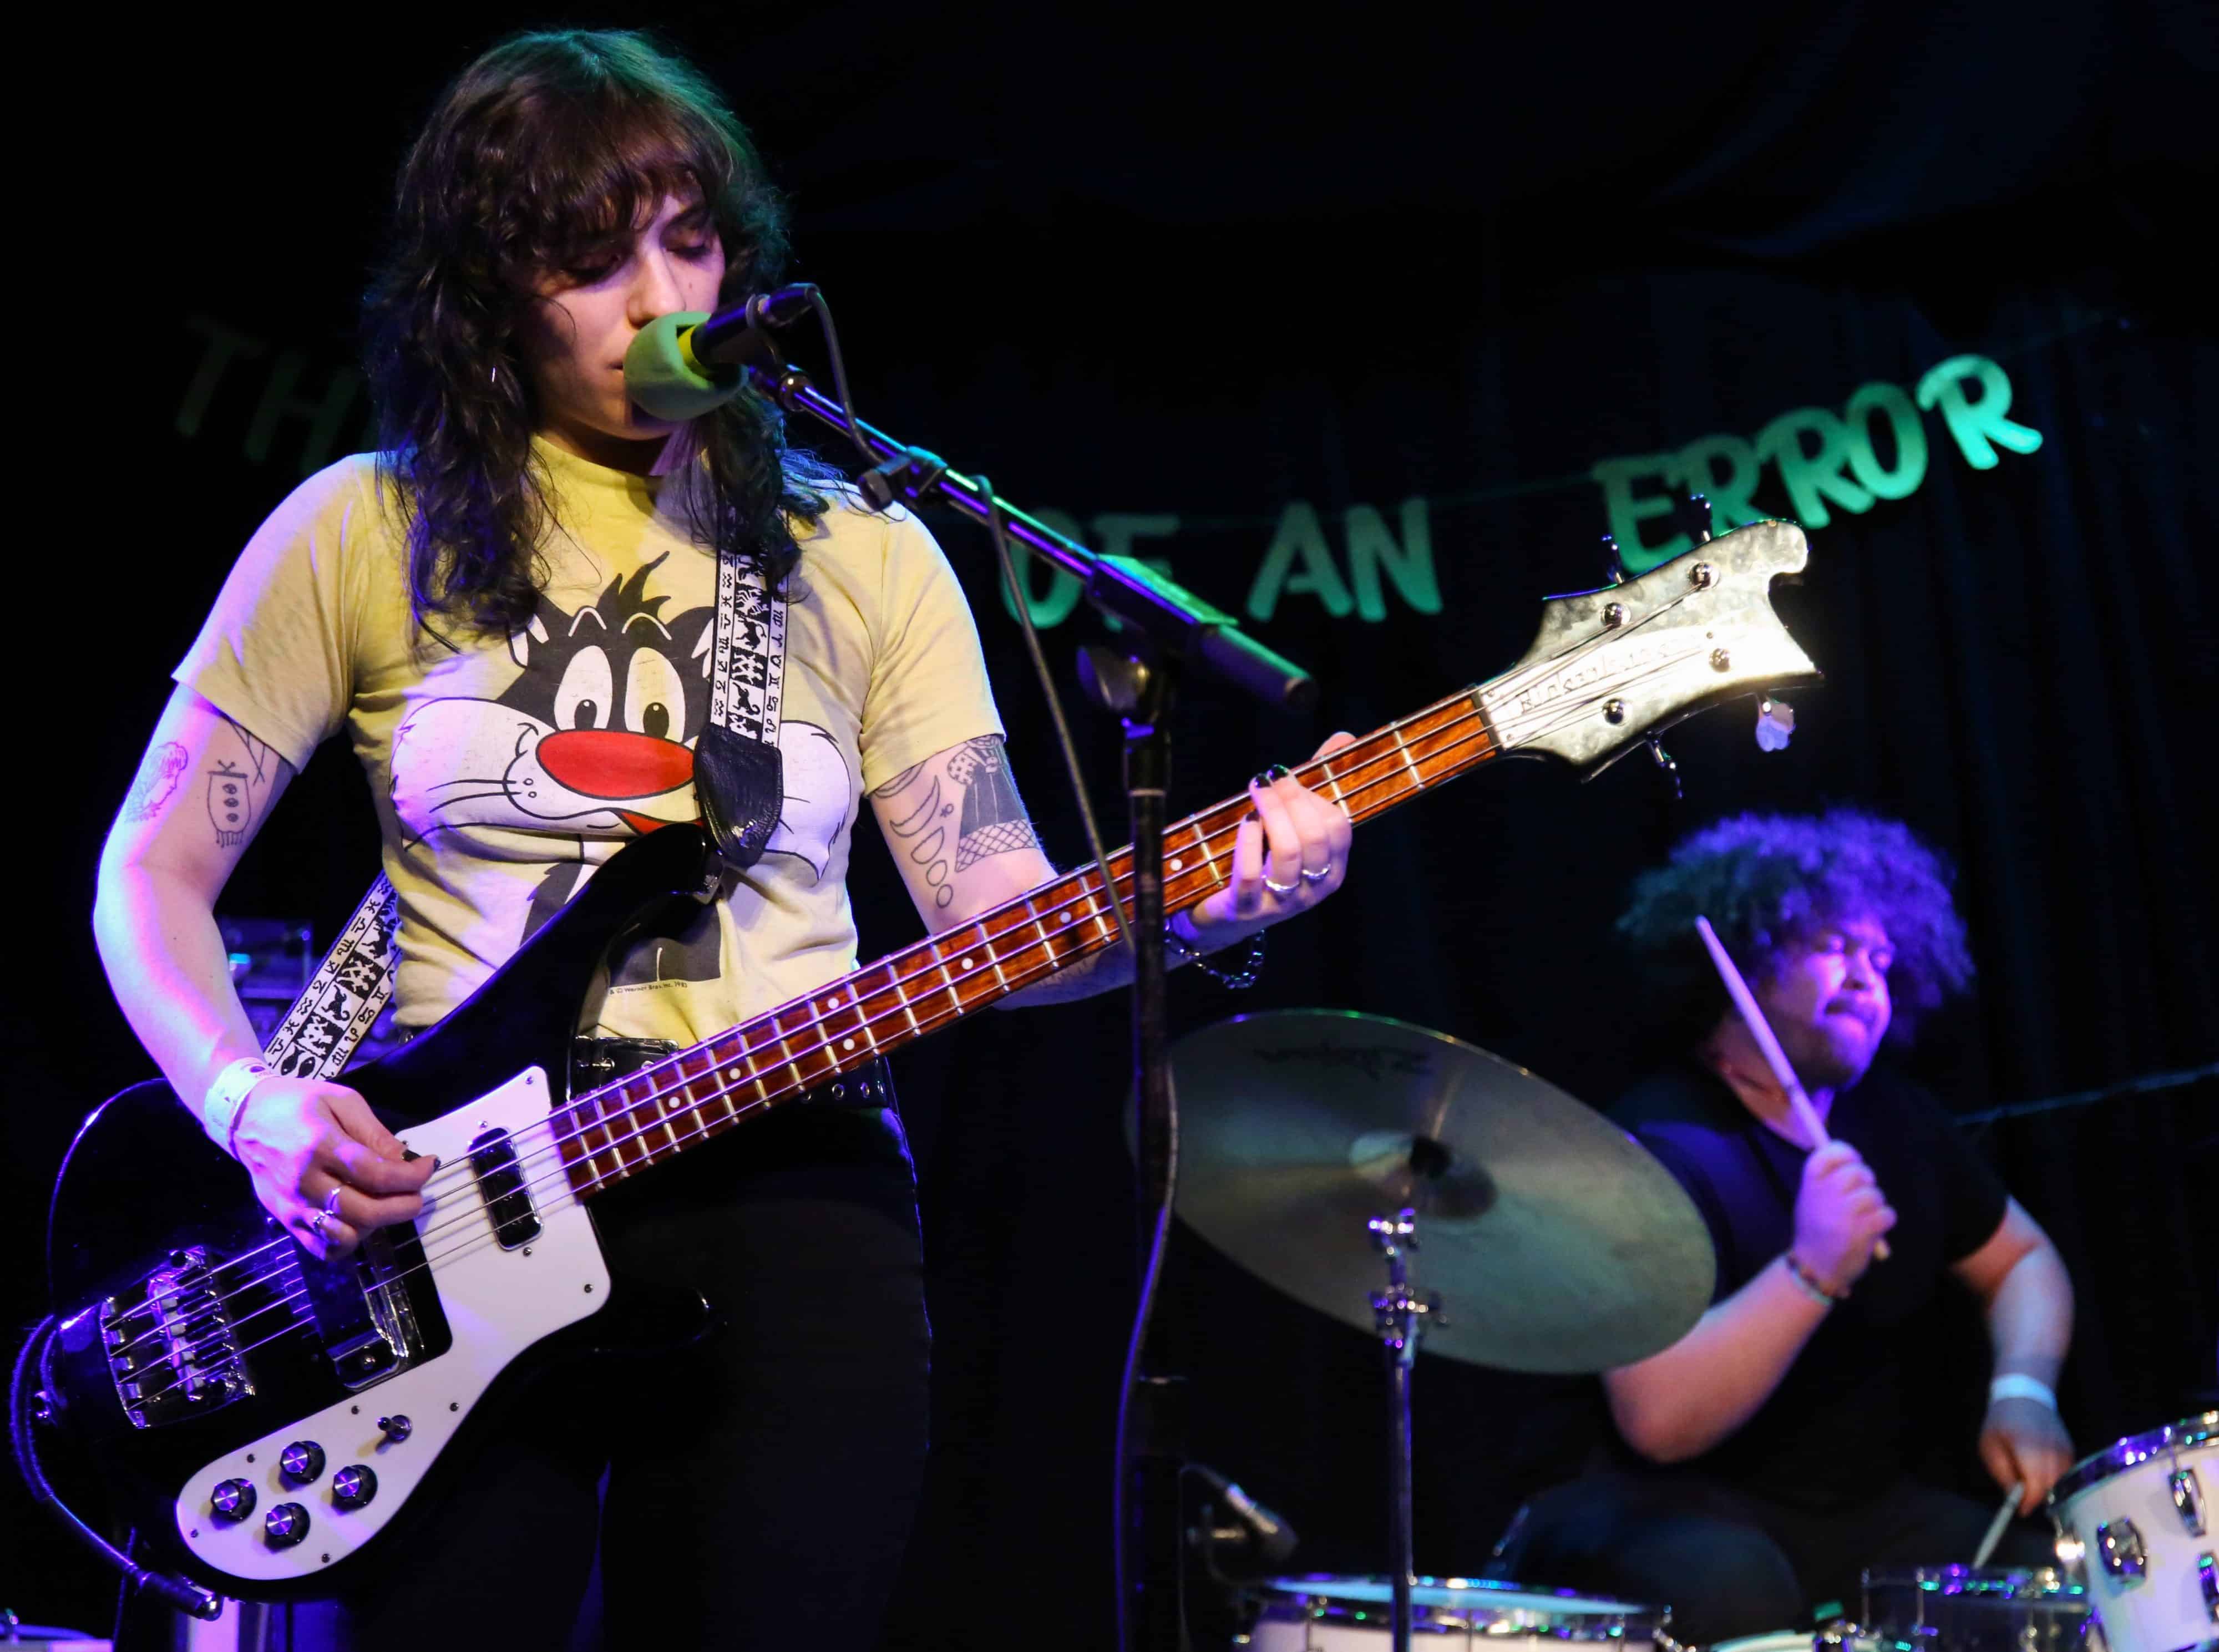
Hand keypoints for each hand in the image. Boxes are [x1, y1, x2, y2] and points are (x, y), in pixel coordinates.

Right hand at [230, 1075, 437, 1259]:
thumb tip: (405, 1160)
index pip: (378, 1175)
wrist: (246, 1117)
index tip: (428, 1167)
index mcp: (321, 1146)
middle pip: (366, 1213)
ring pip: (345, 1238)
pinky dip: (347, 1242)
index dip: (412, 1177)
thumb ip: (375, 1133)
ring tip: (383, 1205)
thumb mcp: (342, 1101)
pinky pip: (321, 1249)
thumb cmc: (298, 1103)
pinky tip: (358, 1221)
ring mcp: (292, 1206)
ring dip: (375, 1226)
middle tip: (416, 1194)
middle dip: (404, 1206)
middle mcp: (305, 1181)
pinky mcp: (284, 1220)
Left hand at [1186, 733, 1356, 942]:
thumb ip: (1316, 785)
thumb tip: (1344, 738)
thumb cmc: (1261, 862)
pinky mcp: (1248, 910)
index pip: (1339, 828)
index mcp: (1331, 870)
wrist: (1222, 917)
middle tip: (1270, 777)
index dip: (1316, 795)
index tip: (1291, 774)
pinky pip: (1252, 873)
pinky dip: (1248, 841)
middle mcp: (1313, 889)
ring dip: (1271, 812)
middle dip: (1293, 798)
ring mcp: (1282, 902)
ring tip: (1256, 789)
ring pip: (1288, 851)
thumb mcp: (1291, 826)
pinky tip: (1245, 822)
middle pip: (1315, 835)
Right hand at [1791, 1139, 1896, 1294]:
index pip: (1828, 1153)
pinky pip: (1887, 1214)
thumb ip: (1827, 1179)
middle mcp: (1825, 1196)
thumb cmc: (1816, 1230)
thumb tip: (1854, 1160)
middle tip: (1861, 1196)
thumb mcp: (1810, 1200)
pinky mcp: (1861, 1232)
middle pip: (1858, 1171)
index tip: (1853, 1160)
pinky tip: (1875, 1229)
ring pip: (1875, 1194)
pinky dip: (1885, 1220)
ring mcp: (1843, 1214)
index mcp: (1810, 1184)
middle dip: (1866, 1181)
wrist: (1815, 1268)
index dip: (1845, 1152)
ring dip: (1876, 1205)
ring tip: (1865, 1217)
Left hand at [1981, 1397, 2073, 1512]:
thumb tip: (2015, 1500)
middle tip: (2023, 1498)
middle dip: (2037, 1496)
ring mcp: (2064, 1449)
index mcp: (2027, 1446)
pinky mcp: (2071, 1449)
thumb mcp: (1990, 1447)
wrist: (2025, 1395)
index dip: (2029, 1501)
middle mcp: (2051, 1449)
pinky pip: (2065, 1473)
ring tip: (2029, 1481)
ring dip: (2046, 1488)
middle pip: (2050, 1486)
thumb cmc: (2001, 1422)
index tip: (2020, 1510)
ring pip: (2060, 1482)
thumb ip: (2003, 1474)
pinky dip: (2054, 1478)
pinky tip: (2040, 1471)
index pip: (2036, 1482)